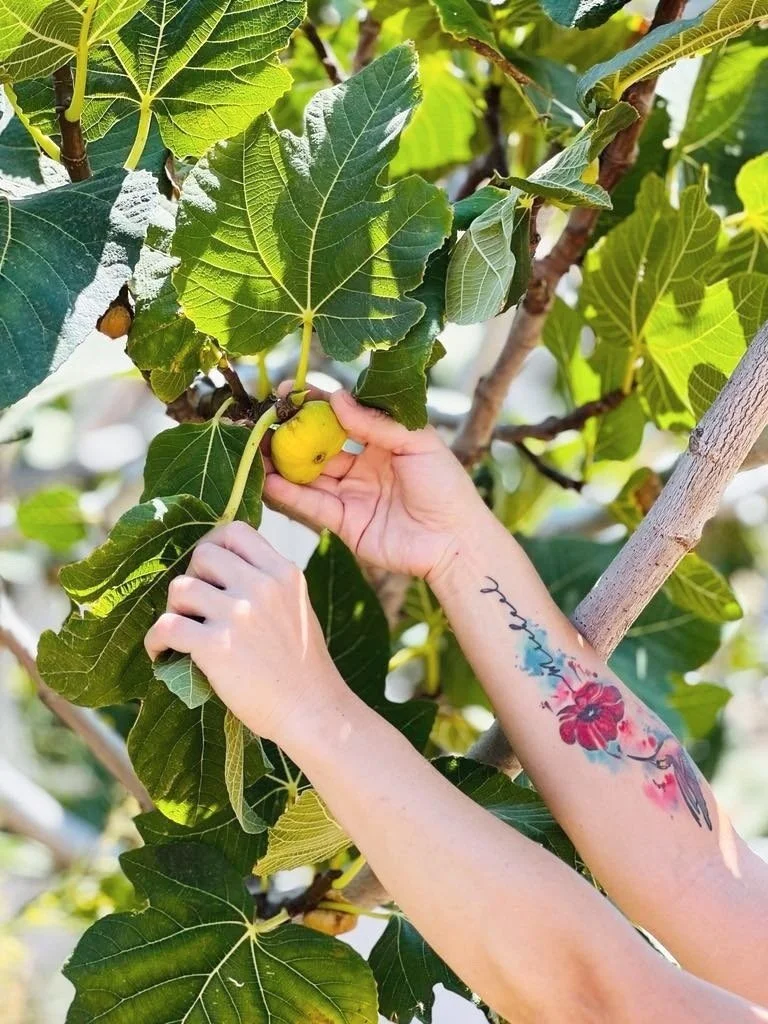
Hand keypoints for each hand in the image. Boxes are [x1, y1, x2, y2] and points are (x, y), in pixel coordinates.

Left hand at [144, 521, 346, 744]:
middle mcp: (262, 586)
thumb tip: (220, 568)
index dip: (214, 546)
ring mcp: (239, 614)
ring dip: (175, 610)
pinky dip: (156, 640)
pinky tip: (161, 652)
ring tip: (181, 632)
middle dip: (194, 578)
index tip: (208, 571)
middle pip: (203, 555)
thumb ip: (267, 583)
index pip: (235, 531)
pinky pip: (166, 626)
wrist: (312, 711)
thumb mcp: (296, 607)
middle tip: (195, 607)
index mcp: (283, 573)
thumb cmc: (302, 666)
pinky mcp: (216, 646)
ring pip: (180, 587)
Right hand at [265, 388, 484, 579]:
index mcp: (384, 441)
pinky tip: (266, 479)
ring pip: (309, 475)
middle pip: (319, 445)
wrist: (456, 542)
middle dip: (290, 432)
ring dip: (281, 462)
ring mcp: (352, 494)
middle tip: (262, 419)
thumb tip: (336, 397)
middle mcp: (363, 466)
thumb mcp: (417, 442)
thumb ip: (376, 422)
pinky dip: (287, 493)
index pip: (342, 416)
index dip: (316, 403)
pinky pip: (311, 505)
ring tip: (253, 447)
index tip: (290, 389)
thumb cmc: (447, 487)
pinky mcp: (345, 523)